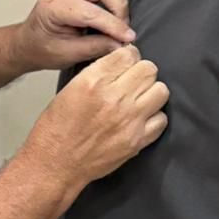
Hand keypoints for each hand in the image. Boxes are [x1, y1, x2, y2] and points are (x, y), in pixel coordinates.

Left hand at [14, 0, 134, 72]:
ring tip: (117, 24)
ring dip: (119, 0)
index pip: (90, 11)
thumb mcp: (67, 55)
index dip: (113, 25)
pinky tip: (113, 16)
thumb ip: (95, 47)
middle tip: (122, 31)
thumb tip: (122, 44)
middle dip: (118, 7)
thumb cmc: (42, 49)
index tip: (128, 38)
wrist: (28, 43)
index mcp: (52, 6)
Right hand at [29, 45, 167, 187]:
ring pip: (160, 91)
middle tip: (132, 81)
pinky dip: (154, 117)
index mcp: (93, 82)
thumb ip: (98, 73)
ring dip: (151, 92)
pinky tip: (140, 118)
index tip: (126, 62)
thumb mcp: (70, 89)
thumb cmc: (57, 128)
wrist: (56, 164)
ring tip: (138, 99)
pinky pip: (161, 119)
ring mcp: (129, 120)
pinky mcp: (137, 140)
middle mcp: (114, 98)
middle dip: (141, 72)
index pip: (128, 54)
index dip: (128, 56)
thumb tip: (119, 64)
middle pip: (148, 70)